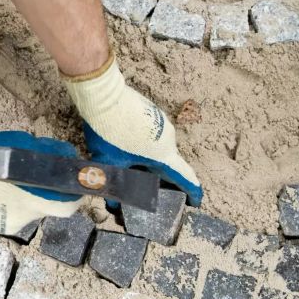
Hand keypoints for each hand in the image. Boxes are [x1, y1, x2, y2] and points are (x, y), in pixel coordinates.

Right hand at [0, 131, 82, 234]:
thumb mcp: (12, 145)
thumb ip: (42, 152)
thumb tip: (64, 155)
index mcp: (32, 197)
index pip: (68, 205)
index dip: (76, 194)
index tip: (74, 182)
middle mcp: (25, 216)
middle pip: (50, 207)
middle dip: (53, 192)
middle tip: (45, 176)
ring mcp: (10, 223)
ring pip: (32, 210)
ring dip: (31, 196)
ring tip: (15, 180)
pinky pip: (15, 214)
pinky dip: (15, 203)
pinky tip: (0, 191)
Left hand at [63, 55, 202, 206]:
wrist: (103, 94)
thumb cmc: (108, 130)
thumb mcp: (108, 163)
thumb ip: (113, 185)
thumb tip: (113, 204)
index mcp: (162, 154)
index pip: (183, 177)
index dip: (191, 192)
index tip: (195, 201)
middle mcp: (168, 138)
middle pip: (169, 164)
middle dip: (161, 178)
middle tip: (149, 189)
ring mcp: (162, 122)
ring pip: (159, 148)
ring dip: (150, 160)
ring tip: (132, 168)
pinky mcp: (153, 112)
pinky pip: (153, 135)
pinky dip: (146, 145)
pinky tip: (127, 146)